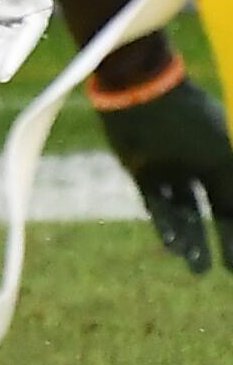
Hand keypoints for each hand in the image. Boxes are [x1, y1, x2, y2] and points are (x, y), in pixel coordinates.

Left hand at [99, 77, 232, 272]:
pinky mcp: (142, 170)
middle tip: (223, 272)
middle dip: (215, 242)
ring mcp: (169, 169)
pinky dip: (166, 225)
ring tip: (197, 268)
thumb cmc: (191, 122)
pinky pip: (156, 203)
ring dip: (190, 240)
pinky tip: (174, 245)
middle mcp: (197, 166)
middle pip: (211, 211)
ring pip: (183, 212)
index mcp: (222, 158)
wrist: (143, 92)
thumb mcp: (223, 159)